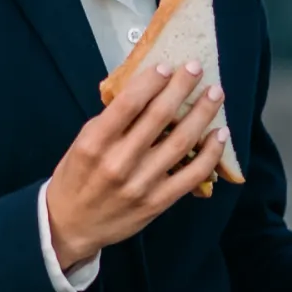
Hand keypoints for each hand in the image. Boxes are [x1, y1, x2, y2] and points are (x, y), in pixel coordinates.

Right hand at [45, 60, 227, 270]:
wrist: (70, 225)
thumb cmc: (76, 178)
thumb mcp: (82, 143)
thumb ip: (111, 122)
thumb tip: (146, 92)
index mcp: (95, 143)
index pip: (129, 104)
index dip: (152, 82)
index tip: (167, 66)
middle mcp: (119, 162)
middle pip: (159, 117)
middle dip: (181, 88)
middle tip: (196, 68)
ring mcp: (141, 183)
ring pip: (181, 142)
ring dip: (202, 114)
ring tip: (215, 94)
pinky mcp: (158, 202)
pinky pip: (191, 175)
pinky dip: (210, 153)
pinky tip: (220, 134)